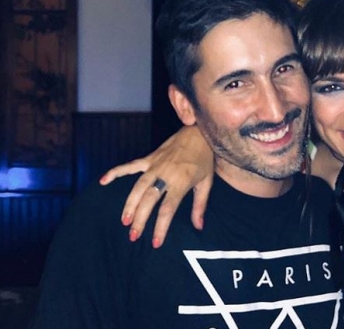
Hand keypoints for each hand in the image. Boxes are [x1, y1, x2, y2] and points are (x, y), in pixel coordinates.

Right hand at [100, 125, 213, 247]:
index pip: (167, 209)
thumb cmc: (204, 160)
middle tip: (133, 236)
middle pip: (149, 200)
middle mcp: (166, 174)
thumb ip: (200, 206)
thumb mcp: (206, 183)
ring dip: (129, 204)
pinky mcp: (149, 158)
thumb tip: (199, 227)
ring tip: (124, 221)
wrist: (199, 133)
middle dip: (140, 219)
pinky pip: (130, 166)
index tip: (155, 243)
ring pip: (138, 187)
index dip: (160, 227)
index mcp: (181, 182)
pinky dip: (116, 172)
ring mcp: (155, 165)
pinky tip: (103, 181)